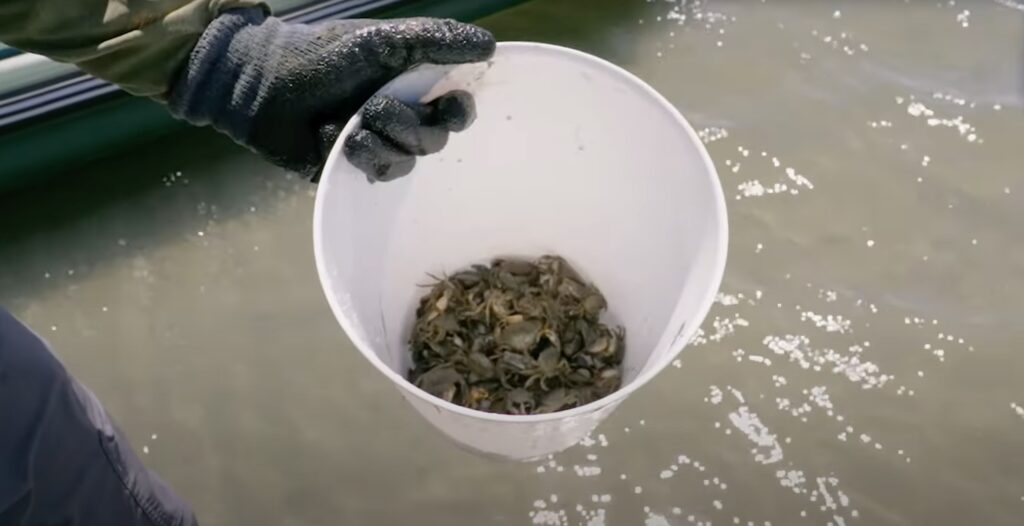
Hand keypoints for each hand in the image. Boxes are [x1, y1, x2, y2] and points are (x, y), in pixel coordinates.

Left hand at [169, 9, 494, 180]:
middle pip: (436, 139)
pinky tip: (337, 140)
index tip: (449, 105)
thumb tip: (489, 46)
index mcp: (411, 86)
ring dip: (380, 139)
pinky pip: (380, 173)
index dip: (458, 112)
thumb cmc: (320, 56)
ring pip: (409, 159)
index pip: (455, 108)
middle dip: (410, 126)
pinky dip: (361, 155)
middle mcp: (401, 117)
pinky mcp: (355, 169)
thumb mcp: (380, 41)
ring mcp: (379, 145)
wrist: (262, 86)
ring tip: (349, 124)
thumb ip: (434, 40)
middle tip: (377, 110)